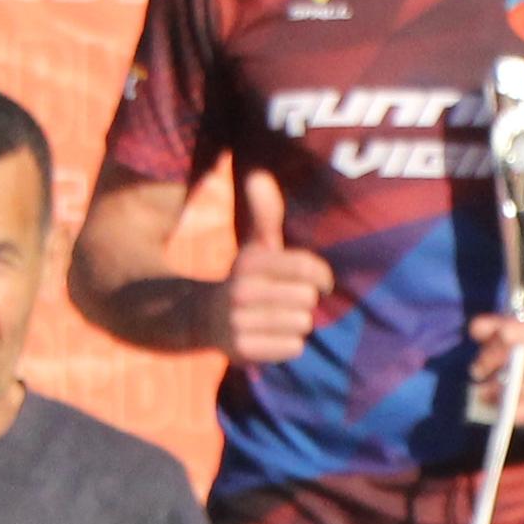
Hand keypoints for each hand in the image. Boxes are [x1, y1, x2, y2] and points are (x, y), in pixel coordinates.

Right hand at [217, 173, 330, 367]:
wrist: (202, 318)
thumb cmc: (245, 280)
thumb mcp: (254, 247)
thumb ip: (264, 214)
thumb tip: (258, 174)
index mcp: (250, 261)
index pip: (306, 268)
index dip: (322, 276)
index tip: (322, 282)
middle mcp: (241, 290)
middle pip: (307, 298)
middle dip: (304, 302)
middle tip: (288, 302)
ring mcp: (238, 321)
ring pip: (301, 324)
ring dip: (297, 324)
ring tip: (279, 319)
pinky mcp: (241, 350)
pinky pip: (292, 348)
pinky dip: (288, 345)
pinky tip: (273, 338)